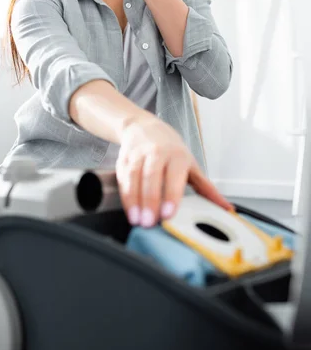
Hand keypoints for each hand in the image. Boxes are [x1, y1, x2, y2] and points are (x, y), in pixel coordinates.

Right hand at [116, 115, 232, 227]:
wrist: (143, 127)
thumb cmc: (170, 149)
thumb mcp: (190, 165)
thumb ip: (206, 188)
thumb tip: (226, 207)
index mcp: (177, 155)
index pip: (174, 175)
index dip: (171, 195)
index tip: (168, 213)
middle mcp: (157, 152)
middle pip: (152, 176)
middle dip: (150, 201)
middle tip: (150, 222)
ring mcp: (138, 154)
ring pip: (134, 177)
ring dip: (134, 200)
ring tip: (137, 220)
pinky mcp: (124, 158)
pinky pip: (123, 177)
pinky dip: (125, 195)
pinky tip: (129, 210)